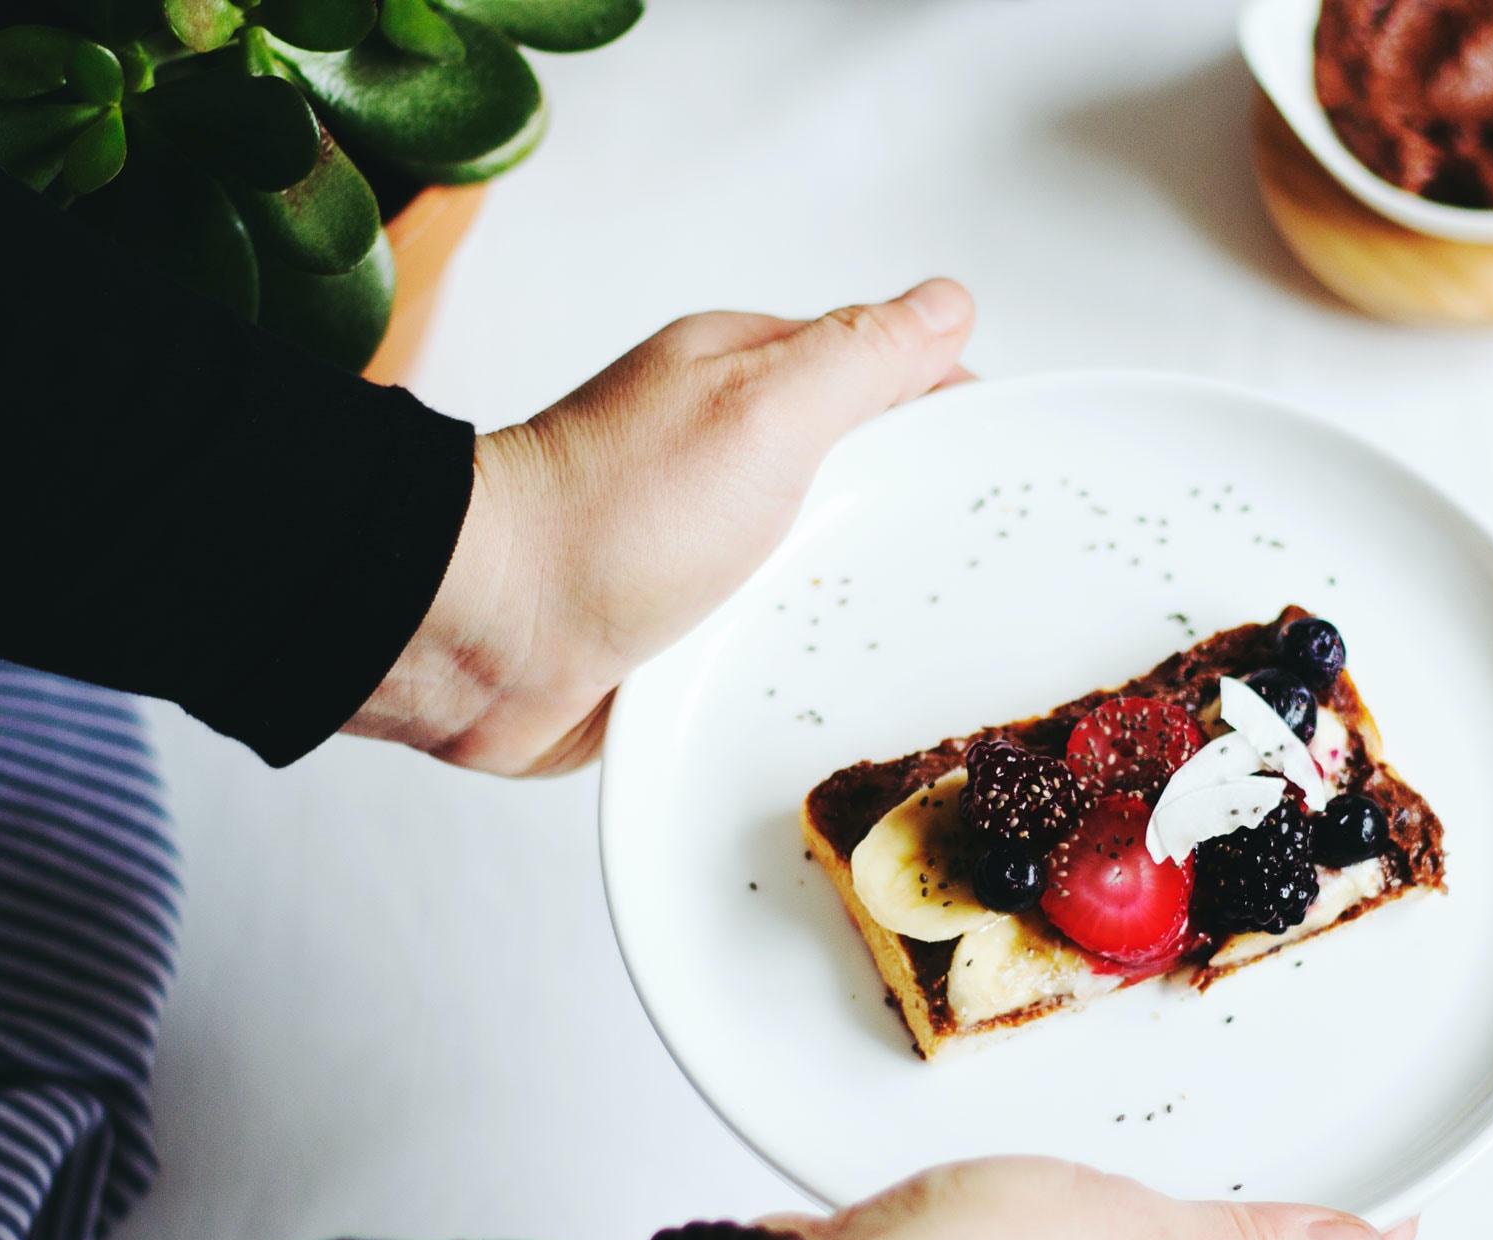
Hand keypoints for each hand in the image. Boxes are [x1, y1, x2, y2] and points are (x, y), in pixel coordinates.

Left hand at [343, 279, 977, 773]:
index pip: (889, 379)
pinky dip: (804, 659)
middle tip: (967, 573)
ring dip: (858, 602)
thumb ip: (861, 357)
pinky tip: (834, 681)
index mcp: (748, 379)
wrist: (484, 636)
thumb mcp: (763, 409)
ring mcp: (706, 547)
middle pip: (868, 480)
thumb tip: (948, 305)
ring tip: (907, 638)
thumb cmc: (610, 515)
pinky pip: (778, 641)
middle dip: (917, 521)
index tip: (1008, 469)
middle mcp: (729, 458)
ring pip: (826, 568)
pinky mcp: (687, 630)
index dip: (955, 417)